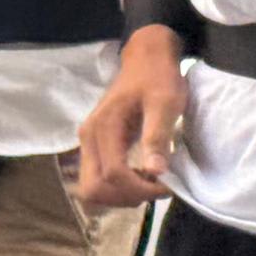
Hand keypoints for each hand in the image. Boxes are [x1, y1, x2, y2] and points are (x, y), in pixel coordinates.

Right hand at [80, 31, 185, 208]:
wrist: (146, 59)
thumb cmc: (158, 78)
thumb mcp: (165, 102)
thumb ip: (157, 135)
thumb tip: (155, 171)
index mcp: (104, 126)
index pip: (112, 174)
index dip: (140, 188)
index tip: (167, 186)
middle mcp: (88, 137)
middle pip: (93, 188)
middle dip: (126, 197)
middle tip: (156, 189)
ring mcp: (88, 142)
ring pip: (91, 188)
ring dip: (120, 196)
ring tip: (149, 185)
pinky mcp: (94, 146)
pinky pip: (96, 179)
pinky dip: (116, 188)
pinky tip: (139, 179)